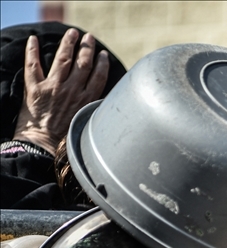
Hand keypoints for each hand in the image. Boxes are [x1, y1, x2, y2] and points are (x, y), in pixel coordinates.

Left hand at [13, 29, 108, 154]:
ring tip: (72, 32)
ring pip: (62, 59)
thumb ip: (93, 110)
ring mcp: (53, 88)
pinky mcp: (35, 89)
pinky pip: (33, 65)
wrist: (44, 146)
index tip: (103, 54)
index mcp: (86, 100)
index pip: (98, 76)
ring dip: (68, 43)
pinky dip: (32, 51)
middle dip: (87, 47)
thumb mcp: (87, 124)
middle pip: (83, 63)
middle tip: (89, 37)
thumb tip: (102, 103)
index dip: (102, 63)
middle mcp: (72, 91)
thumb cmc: (66, 140)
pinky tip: (33, 40)